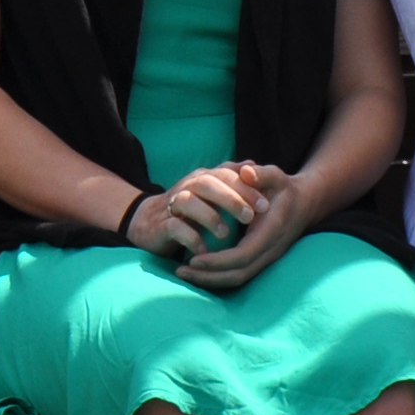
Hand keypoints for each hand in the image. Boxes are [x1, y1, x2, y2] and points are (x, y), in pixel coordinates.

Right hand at [128, 162, 264, 264]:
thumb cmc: (189, 208)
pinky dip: (190, 237)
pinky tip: (203, 249)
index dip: (246, 187)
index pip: (226, 174)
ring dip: (209, 217)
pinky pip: (174, 227)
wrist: (148, 223)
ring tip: (226, 234)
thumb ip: (231, 178)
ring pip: (189, 201)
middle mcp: (187, 186)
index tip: (266, 205)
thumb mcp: (210, 191)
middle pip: (208, 183)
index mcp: (203, 177)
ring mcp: (172, 204)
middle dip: (231, 199)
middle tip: (250, 217)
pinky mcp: (161, 224)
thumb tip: (252, 164)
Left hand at [175, 163, 315, 290]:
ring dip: (210, 280)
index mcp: (271, 232)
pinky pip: (239, 275)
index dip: (218, 260)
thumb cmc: (285, 189)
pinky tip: (198, 270)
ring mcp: (267, 259)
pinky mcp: (261, 261)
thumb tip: (246, 172)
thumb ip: (262, 174)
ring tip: (183, 273)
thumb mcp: (276, 176)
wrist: (305, 204)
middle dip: (208, 276)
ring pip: (238, 279)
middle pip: (238, 274)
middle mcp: (269, 250)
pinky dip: (217, 276)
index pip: (243, 255)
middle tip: (180, 271)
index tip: (194, 258)